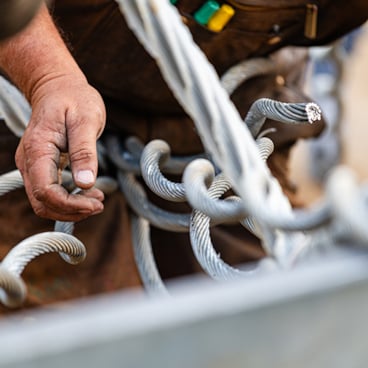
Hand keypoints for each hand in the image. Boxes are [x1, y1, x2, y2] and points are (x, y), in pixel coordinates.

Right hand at [15, 74, 105, 221]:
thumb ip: (84, 151)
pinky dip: (68, 200)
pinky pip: (50, 193)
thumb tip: (86, 182)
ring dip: (71, 209)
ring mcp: (33, 166)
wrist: (58, 88)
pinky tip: (88, 194)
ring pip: (44, 202)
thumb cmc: (73, 99)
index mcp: (38, 150)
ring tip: (96, 200)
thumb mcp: (86, 120)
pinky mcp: (41, 168)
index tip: (96, 203)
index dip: (70, 205)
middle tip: (99, 204)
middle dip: (72, 211)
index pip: (45, 192)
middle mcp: (29, 161)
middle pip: (43, 203)